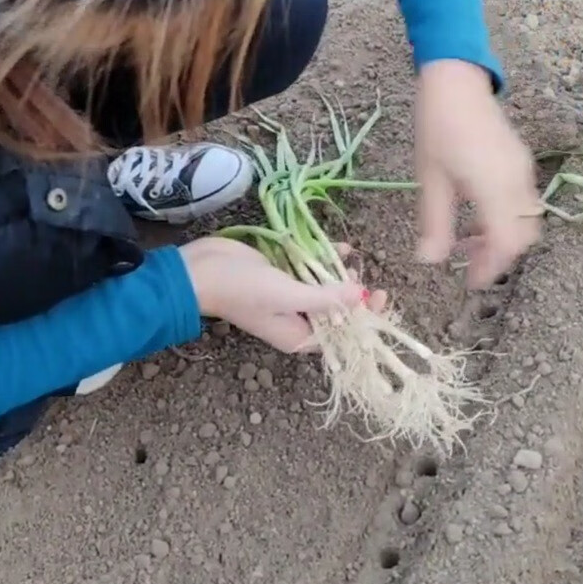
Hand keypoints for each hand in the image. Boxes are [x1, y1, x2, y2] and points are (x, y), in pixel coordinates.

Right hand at [179, 236, 384, 353]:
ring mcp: (289, 296)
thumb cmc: (242, 290)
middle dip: (353, 293)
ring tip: (349, 259)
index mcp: (298, 336)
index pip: (342, 334)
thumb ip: (325, 298)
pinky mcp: (282, 274)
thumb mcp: (287, 296)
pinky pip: (311, 269)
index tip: (382, 296)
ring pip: (325, 287)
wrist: (200, 270)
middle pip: (336, 311)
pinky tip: (338, 247)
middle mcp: (296, 320)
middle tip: (364, 273)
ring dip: (339, 273)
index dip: (365, 318)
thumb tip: (363, 297)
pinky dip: (324, 259)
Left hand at [415, 60, 540, 288]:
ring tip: (469, 240)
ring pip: (527, 219)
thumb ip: (435, 223)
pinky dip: (507, 218)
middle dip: (500, 256)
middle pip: (524, 236)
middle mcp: (516, 181)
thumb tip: (431, 261)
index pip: (507, 243)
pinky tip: (476, 215)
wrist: (456, 81)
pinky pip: (523, 201)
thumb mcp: (430, 179)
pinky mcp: (521, 162)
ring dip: (504, 237)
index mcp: (494, 187)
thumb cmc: (437, 127)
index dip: (492, 268)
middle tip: (470, 264)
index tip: (471, 283)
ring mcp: (523, 170)